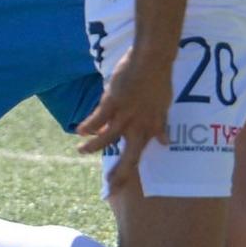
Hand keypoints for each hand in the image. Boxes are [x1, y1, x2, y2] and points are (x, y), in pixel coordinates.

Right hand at [74, 47, 172, 191]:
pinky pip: (97, 119)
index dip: (127, 173)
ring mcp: (124, 115)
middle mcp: (137, 126)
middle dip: (118, 173)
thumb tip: (165, 142)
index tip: (117, 186)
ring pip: (106, 139)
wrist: (152, 61)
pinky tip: (80, 130)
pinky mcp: (112, 102)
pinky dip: (88, 125)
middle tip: (108, 185)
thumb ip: (161, 126)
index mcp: (149, 128)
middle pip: (127, 157)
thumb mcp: (163, 107)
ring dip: (92, 147)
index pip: (138, 157)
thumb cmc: (159, 82)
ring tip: (80, 150)